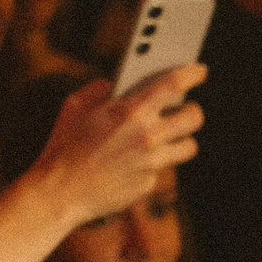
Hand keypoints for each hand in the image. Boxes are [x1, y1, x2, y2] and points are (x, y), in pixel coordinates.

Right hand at [30, 65, 206, 228]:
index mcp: (130, 111)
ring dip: (182, 138)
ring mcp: (152, 162)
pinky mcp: (150, 182)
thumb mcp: (75, 107)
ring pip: (189, 146)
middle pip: (194, 117)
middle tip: (187, 107)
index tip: (199, 70)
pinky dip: (154, 161)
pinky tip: (137, 159)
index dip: (192, 74)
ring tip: (170, 133)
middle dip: (193, 109)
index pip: (173, 85)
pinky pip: (163, 167)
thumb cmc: (65, 145)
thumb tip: (114, 85)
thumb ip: (98, 91)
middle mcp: (148, 136)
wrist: (61, 191)